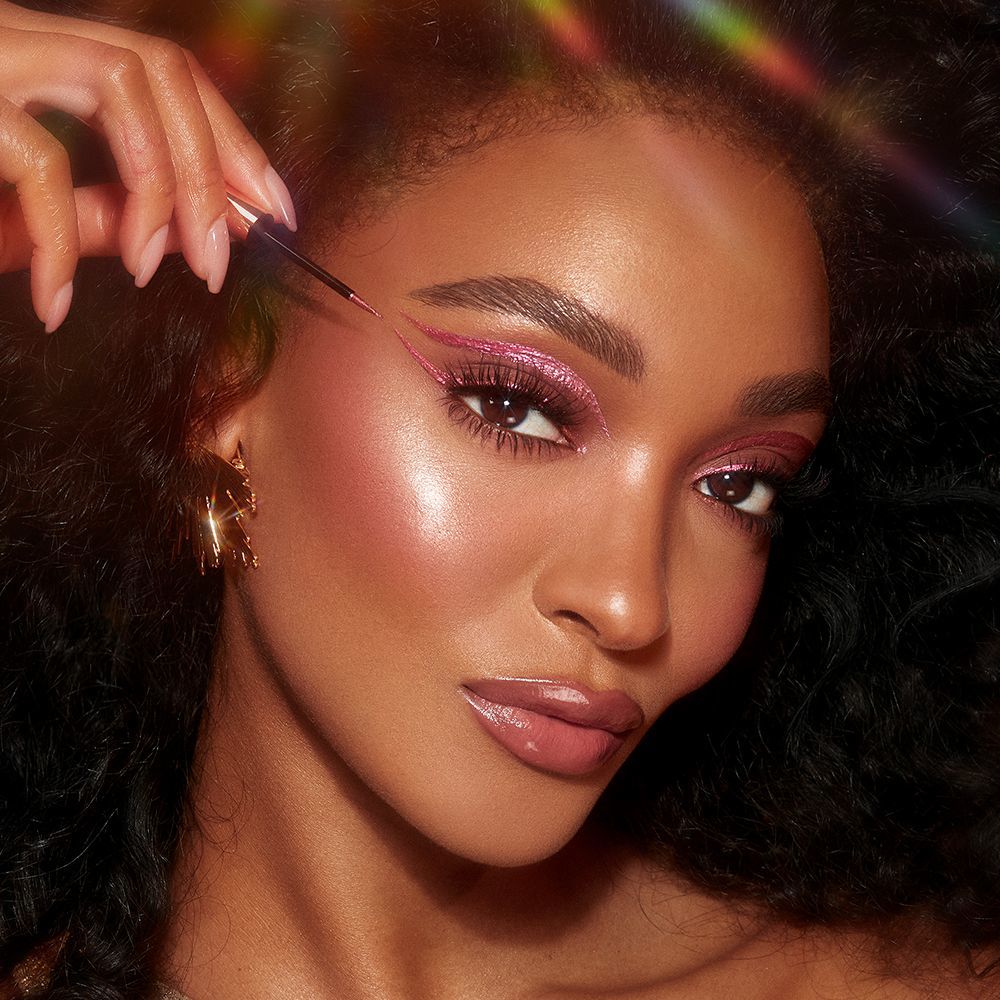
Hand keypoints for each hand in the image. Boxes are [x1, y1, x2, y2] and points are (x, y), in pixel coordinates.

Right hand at [0, 0, 297, 331]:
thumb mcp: (19, 214)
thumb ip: (93, 210)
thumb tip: (172, 224)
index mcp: (42, 58)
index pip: (170, 74)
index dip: (236, 141)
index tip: (278, 212)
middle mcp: (16, 35)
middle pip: (162, 68)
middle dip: (217, 168)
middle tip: (228, 260)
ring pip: (122, 89)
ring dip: (165, 188)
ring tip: (165, 270)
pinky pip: (40, 163)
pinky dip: (63, 241)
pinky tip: (58, 301)